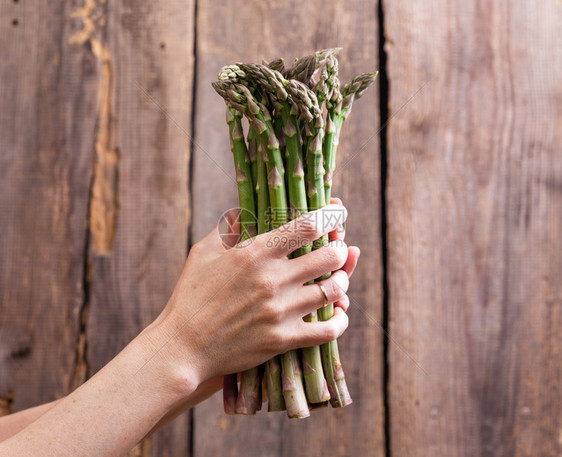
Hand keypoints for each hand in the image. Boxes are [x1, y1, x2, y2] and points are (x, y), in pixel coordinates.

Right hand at [156, 203, 353, 387]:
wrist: (182, 347)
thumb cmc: (190, 296)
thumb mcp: (203, 253)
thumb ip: (228, 228)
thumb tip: (243, 209)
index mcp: (255, 253)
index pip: (306, 227)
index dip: (330, 216)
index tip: (339, 212)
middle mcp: (272, 279)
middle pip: (329, 256)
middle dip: (340, 249)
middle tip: (338, 250)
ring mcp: (280, 311)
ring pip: (333, 290)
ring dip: (342, 281)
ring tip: (339, 279)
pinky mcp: (283, 340)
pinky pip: (328, 330)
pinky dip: (340, 320)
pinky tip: (339, 314)